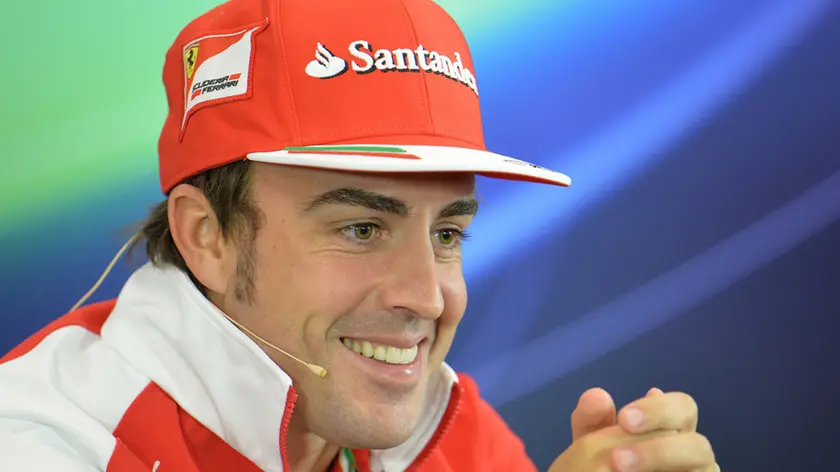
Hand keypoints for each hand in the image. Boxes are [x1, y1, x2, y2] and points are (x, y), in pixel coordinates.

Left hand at [549, 388, 718, 471]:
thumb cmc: (600, 463)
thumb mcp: (589, 442)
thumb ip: (591, 419)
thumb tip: (599, 396)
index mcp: (672, 428)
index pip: (683, 407)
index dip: (658, 410)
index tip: (624, 418)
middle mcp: (691, 453)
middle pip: (699, 444)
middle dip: (659, 449)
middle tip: (617, 457)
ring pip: (703, 469)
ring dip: (660, 462)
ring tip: (618, 468)